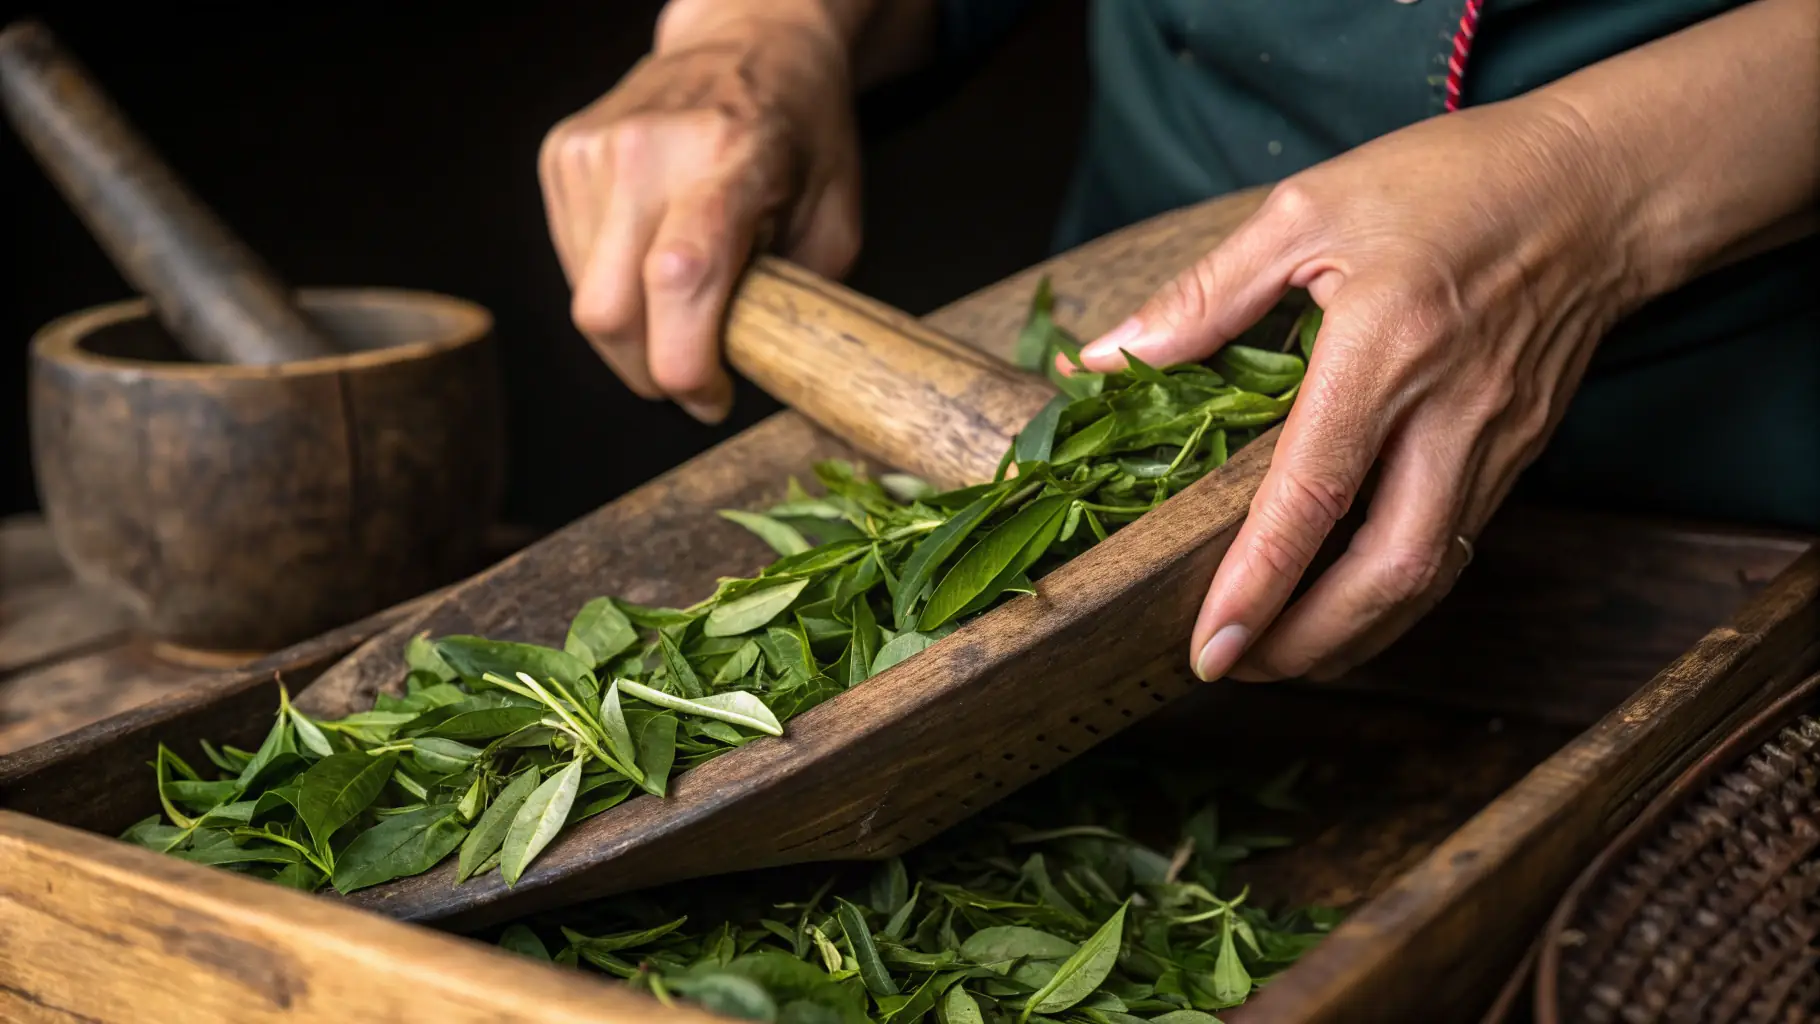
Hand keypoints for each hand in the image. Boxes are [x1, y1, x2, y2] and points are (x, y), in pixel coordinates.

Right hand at [539, 2, 862, 422]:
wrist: (749, 40)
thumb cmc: (802, 132)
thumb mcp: (835, 219)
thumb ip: (795, 301)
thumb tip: (753, 373)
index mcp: (729, 159)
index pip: (680, 280)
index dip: (687, 365)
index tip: (713, 396)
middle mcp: (649, 149)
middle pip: (609, 312)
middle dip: (651, 372)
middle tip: (696, 378)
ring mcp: (594, 148)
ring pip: (585, 299)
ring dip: (633, 333)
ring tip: (683, 301)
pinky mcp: (562, 153)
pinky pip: (572, 264)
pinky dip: (611, 289)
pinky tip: (651, 262)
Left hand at [1071, 96, 1653, 681]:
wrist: (1599, 189)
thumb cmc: (1449, 184)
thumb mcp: (1306, 212)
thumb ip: (1202, 296)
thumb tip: (1106, 357)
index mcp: (1384, 349)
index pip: (1315, 493)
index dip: (1259, 581)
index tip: (1210, 645)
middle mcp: (1447, 415)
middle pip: (1386, 573)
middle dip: (1307, 642)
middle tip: (1232, 667)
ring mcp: (1491, 445)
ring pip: (1426, 579)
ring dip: (1350, 635)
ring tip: (1275, 654)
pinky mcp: (1514, 457)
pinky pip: (1453, 552)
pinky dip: (1392, 596)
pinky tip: (1343, 606)